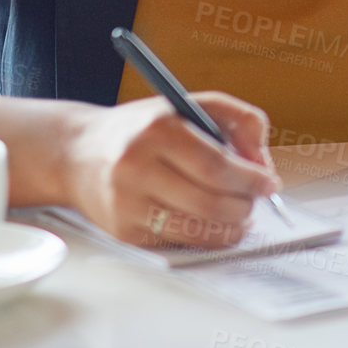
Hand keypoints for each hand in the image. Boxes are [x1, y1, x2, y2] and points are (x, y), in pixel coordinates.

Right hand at [60, 91, 282, 248]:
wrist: (78, 154)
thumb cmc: (142, 129)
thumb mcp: (187, 105)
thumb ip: (235, 118)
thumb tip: (261, 159)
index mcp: (157, 130)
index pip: (216, 164)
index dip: (250, 179)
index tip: (269, 183)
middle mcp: (138, 167)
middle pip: (210, 202)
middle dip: (244, 206)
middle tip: (254, 202)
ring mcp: (128, 204)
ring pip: (197, 230)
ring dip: (230, 228)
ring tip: (238, 215)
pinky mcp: (124, 232)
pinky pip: (178, 242)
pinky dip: (204, 237)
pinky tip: (210, 223)